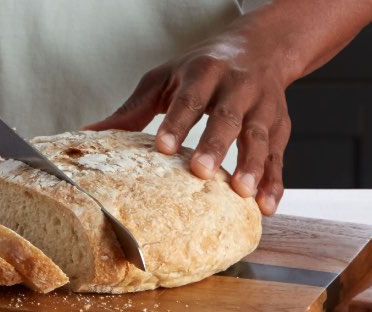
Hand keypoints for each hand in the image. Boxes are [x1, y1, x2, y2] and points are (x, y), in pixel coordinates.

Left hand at [84, 0, 371, 214]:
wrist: (261, 47)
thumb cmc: (205, 68)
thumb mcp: (167, 78)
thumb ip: (134, 109)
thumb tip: (90, 132)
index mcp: (205, 72)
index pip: (190, 98)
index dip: (177, 122)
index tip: (162, 146)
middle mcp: (238, 86)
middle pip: (227, 116)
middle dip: (215, 144)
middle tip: (201, 171)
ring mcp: (263, 107)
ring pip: (259, 136)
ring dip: (252, 165)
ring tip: (241, 192)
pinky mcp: (281, 127)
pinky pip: (280, 156)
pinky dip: (276, 181)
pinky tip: (266, 205)